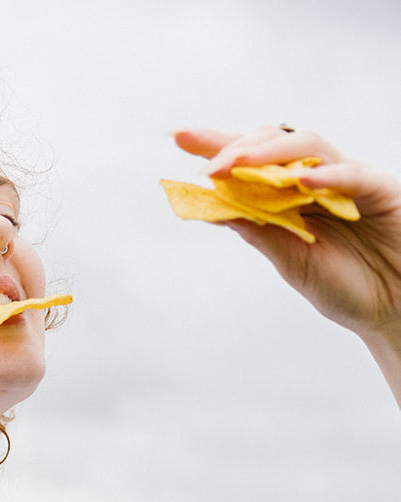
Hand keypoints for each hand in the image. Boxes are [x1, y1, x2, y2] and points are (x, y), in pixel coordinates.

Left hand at [172, 126, 400, 341]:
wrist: (391, 308)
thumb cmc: (345, 286)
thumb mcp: (291, 261)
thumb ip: (260, 232)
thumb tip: (215, 207)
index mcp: (290, 195)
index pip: (250, 162)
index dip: (216, 145)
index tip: (177, 137)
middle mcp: (315, 178)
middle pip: (274, 142)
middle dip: (236, 146)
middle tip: (207, 162)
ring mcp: (347, 178)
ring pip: (307, 146)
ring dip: (269, 154)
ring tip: (238, 165)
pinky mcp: (377, 189)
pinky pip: (350, 174)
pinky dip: (326, 175)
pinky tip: (300, 181)